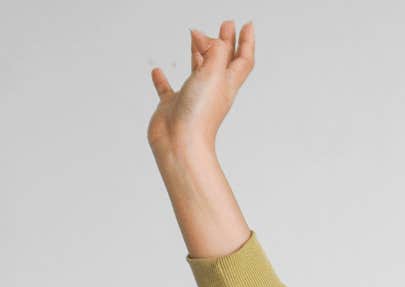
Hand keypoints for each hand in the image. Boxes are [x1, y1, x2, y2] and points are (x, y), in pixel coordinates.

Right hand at [148, 20, 255, 155]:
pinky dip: (162, 80)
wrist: (181, 143)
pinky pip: (167, 90)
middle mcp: (212, 89)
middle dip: (225, 41)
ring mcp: (192, 97)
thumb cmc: (200, 114)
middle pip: (222, 60)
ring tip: (195, 36)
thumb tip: (205, 36)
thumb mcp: (214, 73)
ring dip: (198, 52)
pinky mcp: (173, 106)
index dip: (246, 41)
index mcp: (227, 83)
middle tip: (226, 24)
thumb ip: (214, 51)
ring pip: (197, 70)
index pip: (242, 59)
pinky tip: (157, 71)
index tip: (247, 24)